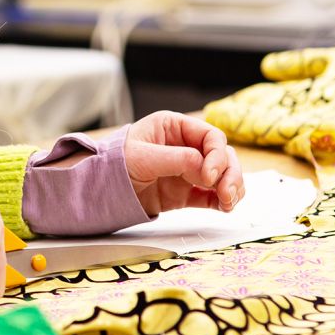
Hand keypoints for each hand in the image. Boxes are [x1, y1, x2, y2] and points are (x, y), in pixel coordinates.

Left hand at [124, 111, 244, 216]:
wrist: (101, 188)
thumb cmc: (116, 162)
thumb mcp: (143, 156)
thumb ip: (176, 159)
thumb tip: (206, 168)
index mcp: (175, 127)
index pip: (210, 137)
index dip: (217, 155)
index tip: (208, 175)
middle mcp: (187, 146)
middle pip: (223, 156)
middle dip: (230, 173)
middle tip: (225, 192)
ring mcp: (189, 170)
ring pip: (224, 175)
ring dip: (232, 187)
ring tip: (227, 202)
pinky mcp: (188, 192)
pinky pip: (213, 195)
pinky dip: (223, 201)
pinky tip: (225, 207)